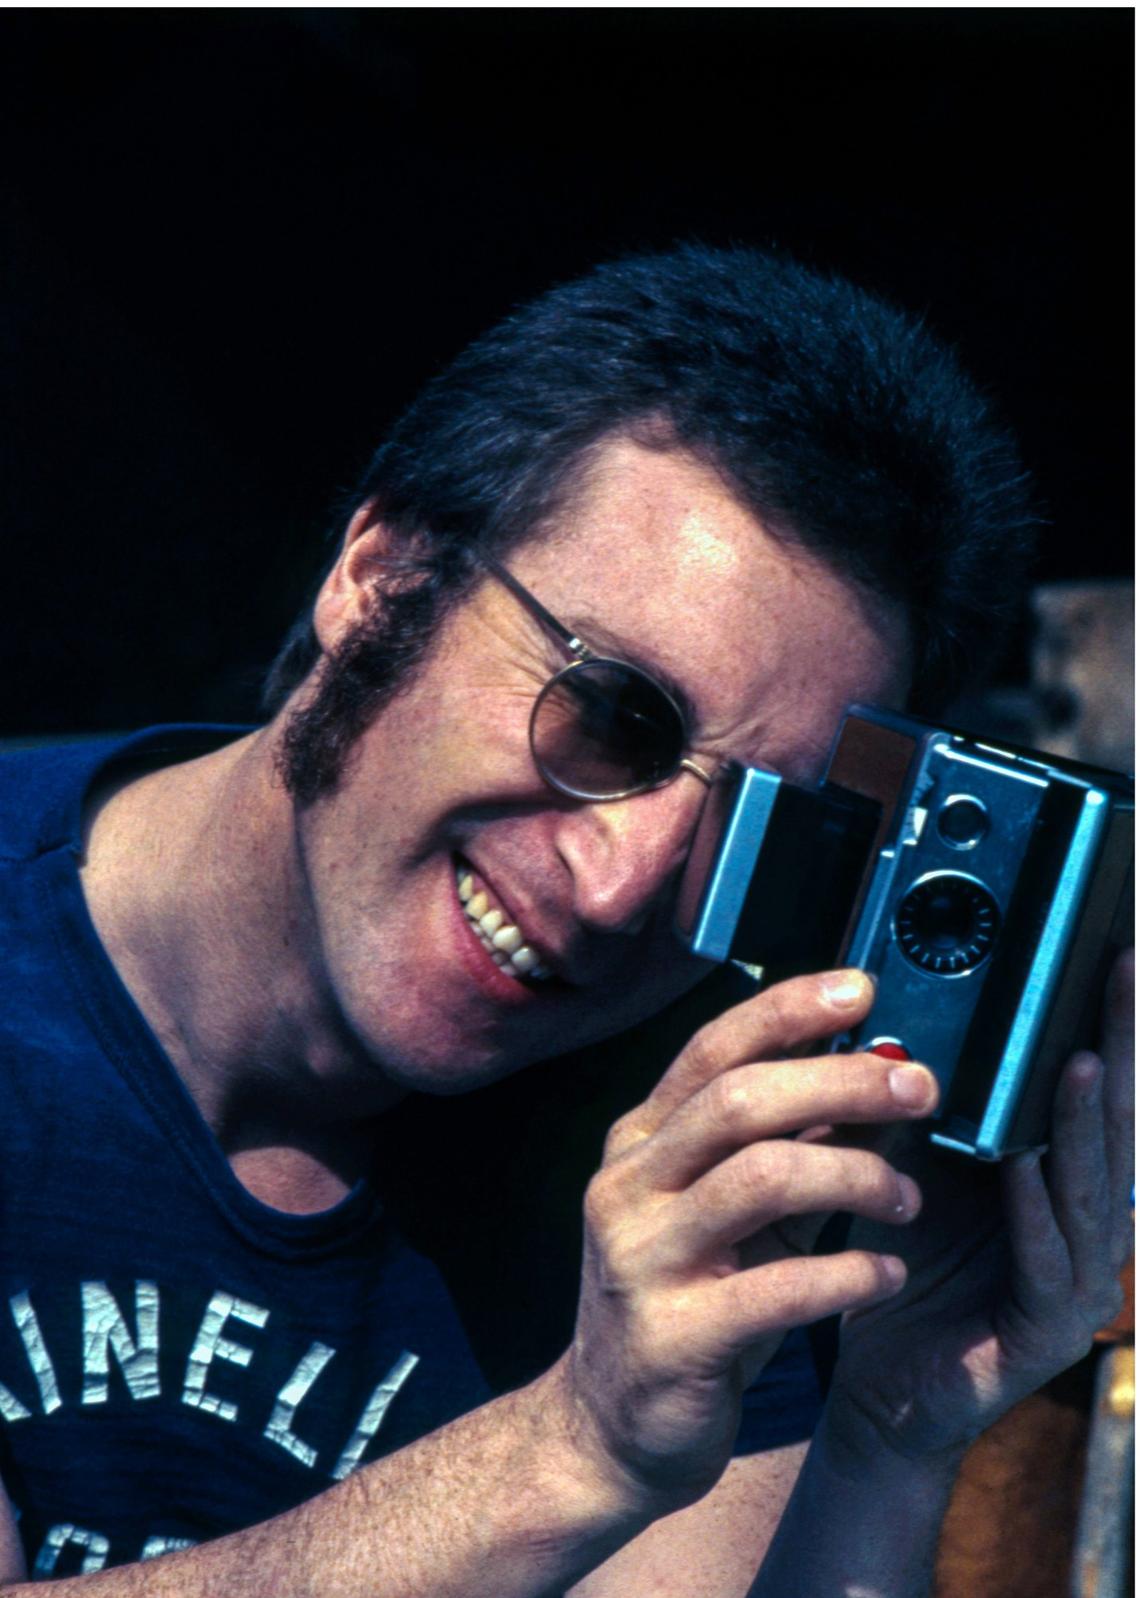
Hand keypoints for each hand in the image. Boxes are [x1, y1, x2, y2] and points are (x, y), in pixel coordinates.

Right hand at [551, 968, 939, 1515]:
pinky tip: (887, 1272)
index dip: (787, 1010)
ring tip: (909, 1198)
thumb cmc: (691, 1296)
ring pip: (761, 1179)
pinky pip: (779, 1287)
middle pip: (740, 1101)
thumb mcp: (732, 1210)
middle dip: (841, 1080)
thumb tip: (875, 1074)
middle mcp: (629, 1184)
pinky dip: (850, 1272)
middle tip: (920, 1088)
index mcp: (642, 1140)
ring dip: (856, 1176)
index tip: (861, 987)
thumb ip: (789, 1142)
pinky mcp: (673, 1336)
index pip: (714, 1049)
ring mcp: (642, 1258)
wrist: (610, 1425)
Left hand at [825, 948, 1134, 1464]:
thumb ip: (930, 1104)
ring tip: (1079, 1062)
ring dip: (1085, 1125)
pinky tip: (1023, 1167)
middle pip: (1118, 1122)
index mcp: (1061, 1175)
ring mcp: (1078, 1280)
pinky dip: (1035, 1212)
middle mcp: (1086, 1221)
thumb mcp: (919, 1165)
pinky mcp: (1046, 1330)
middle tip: (1124, 973)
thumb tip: (905, 1014)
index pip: (1097, 1085)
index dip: (1112, 1022)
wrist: (883, 1385)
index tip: (1116, 952)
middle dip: (1123, 1045)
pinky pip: (1048, 1262)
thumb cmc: (907, 1263)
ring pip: (1092, 1190)